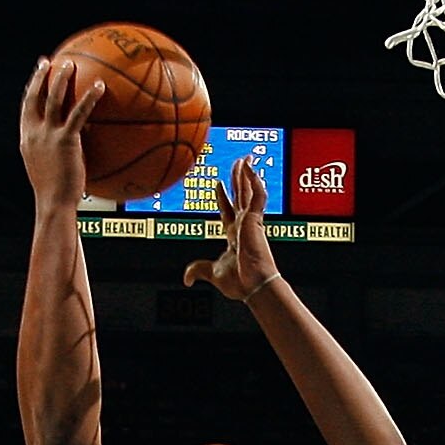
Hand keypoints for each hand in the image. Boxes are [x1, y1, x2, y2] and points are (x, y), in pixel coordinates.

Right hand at [19, 54, 102, 206]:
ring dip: (61, 79)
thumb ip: (55, 152)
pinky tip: (100, 87)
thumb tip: (76, 142)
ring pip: (53, 99)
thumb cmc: (55, 194)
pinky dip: (89, 98)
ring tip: (70, 64)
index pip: (26, 107)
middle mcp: (34, 134)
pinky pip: (78, 113)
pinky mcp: (64, 140)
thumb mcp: (50, 169)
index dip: (32, 87)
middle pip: (35, 97)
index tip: (38, 73)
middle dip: (41, 76)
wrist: (54, 204)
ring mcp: (47, 136)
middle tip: (50, 61)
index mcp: (27, 139)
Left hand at [182, 157, 279, 301]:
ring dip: (246, 174)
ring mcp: (251, 221)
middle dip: (239, 179)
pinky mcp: (256, 219)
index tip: (218, 184)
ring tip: (245, 159)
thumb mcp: (212, 273)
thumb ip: (198, 270)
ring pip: (249, 191)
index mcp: (234, 236)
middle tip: (238, 163)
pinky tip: (249, 168)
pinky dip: (254, 180)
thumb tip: (186, 278)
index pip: (228, 210)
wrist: (253, 285)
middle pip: (240, 195)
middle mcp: (244, 225)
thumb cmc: (240, 282)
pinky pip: (257, 194)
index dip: (223, 196)